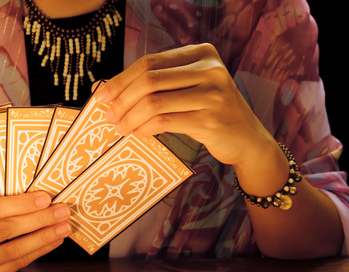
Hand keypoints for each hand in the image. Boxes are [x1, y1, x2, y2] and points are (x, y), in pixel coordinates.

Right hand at [0, 191, 71, 271]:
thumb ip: (1, 202)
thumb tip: (41, 199)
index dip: (20, 204)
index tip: (45, 198)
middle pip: (5, 230)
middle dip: (38, 219)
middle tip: (62, 211)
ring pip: (14, 249)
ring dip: (43, 237)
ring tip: (63, 227)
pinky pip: (19, 263)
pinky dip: (39, 250)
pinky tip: (54, 240)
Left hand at [96, 43, 274, 168]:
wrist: (246, 139)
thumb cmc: (210, 112)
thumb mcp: (189, 88)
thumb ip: (158, 83)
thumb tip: (108, 89)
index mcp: (202, 54)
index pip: (150, 62)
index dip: (121, 79)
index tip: (102, 95)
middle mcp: (210, 69)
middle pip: (150, 80)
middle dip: (122, 99)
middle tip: (109, 115)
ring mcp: (213, 94)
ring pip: (154, 102)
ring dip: (130, 117)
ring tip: (120, 127)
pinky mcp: (211, 120)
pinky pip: (165, 121)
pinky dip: (145, 128)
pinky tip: (137, 133)